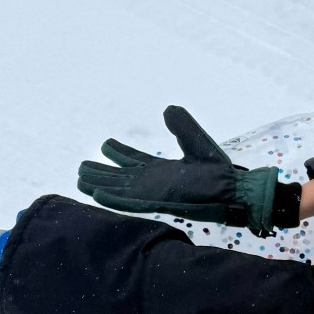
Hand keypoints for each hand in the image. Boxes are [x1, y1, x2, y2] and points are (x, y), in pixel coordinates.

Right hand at [77, 107, 300, 236]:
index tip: (104, 145)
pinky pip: (130, 203)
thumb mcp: (197, 142)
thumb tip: (168, 109)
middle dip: (101, 173)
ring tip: (80, 180)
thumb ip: (182, 126)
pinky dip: (113, 199)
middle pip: (120, 177)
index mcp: (161, 170)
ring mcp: (153, 195)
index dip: (118, 153)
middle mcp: (153, 183)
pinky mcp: (158, 204)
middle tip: (81, 168)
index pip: (134, 160)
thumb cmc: (220, 171)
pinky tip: (96, 195)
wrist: (233, 190)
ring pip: (119, 190)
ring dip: (100, 186)